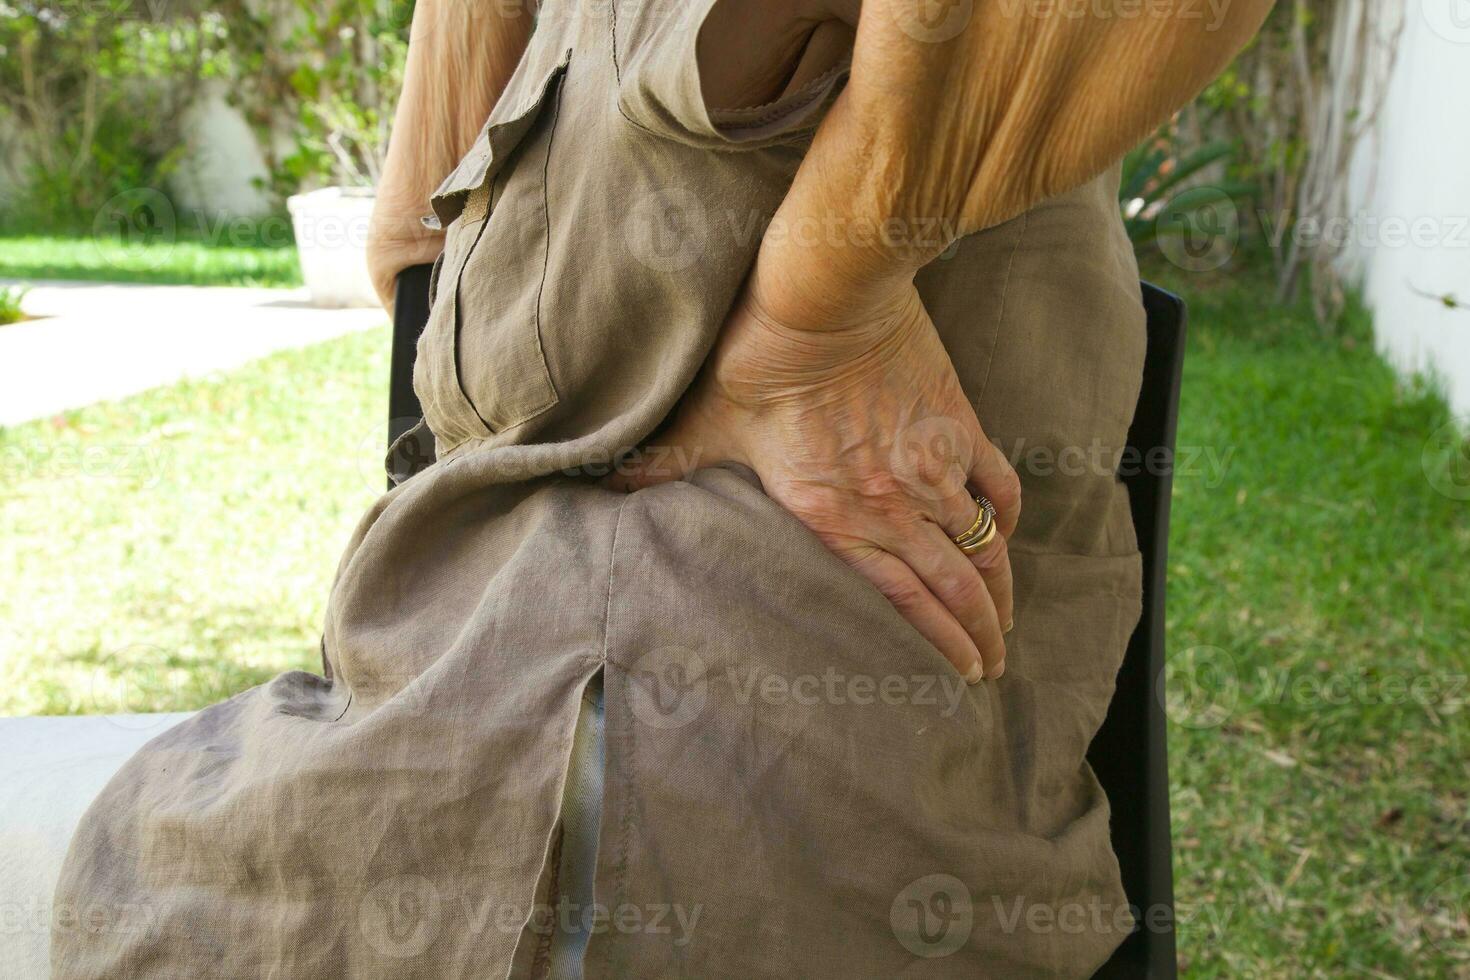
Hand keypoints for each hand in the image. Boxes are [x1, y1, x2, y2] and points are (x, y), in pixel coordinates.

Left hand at [608, 276, 1019, 682]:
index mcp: (832, 516)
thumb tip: (609, 491)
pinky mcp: (956, 423)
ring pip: (980, 546)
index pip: (898, 601)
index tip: (961, 675)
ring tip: (1005, 620)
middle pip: (951, 586)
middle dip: (978, 634)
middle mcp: (891, 503)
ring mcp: (931, 466)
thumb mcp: (706, 424)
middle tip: (994, 666)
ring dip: (998, 588)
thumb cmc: (761, 360)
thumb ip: (668, 469)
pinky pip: (998, 484)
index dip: (936, 645)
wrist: (825, 296)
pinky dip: (1005, 515)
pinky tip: (1005, 535)